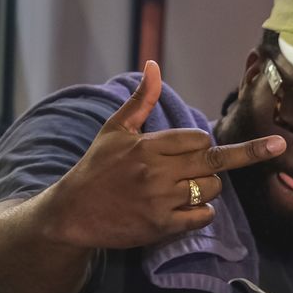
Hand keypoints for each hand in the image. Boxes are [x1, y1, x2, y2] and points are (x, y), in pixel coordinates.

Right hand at [44, 61, 285, 248]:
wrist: (73, 213)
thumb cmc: (98, 167)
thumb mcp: (115, 129)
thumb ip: (141, 100)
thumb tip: (153, 66)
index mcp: (147, 146)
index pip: (201, 139)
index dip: (201, 144)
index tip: (190, 150)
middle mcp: (156, 172)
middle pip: (213, 163)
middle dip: (219, 162)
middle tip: (217, 163)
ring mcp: (160, 200)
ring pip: (212, 189)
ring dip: (207, 188)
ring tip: (181, 188)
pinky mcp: (162, 226)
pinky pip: (204, 216)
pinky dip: (202, 213)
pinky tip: (184, 208)